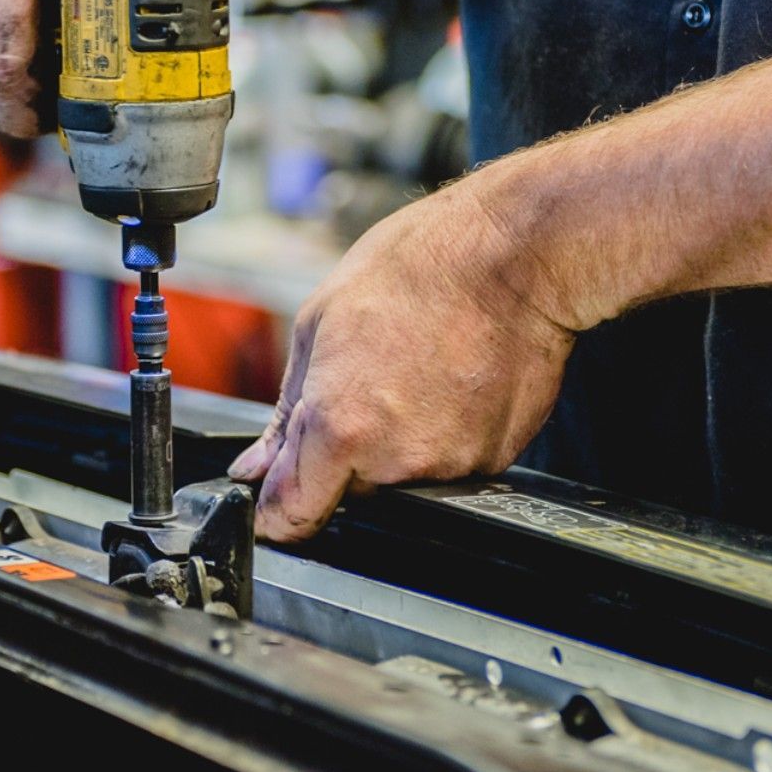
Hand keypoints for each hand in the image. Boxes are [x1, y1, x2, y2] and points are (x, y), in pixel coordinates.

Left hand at [230, 181, 574, 541]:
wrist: (513, 255)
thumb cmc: (416, 268)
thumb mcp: (318, 322)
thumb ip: (284, 412)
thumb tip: (258, 468)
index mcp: (340, 427)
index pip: (293, 516)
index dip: (275, 514)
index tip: (271, 502)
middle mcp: (395, 461)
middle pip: (348, 490)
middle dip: (341, 450)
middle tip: (362, 380)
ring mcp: (451, 466)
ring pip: (399, 476)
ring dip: (394, 440)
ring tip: (409, 369)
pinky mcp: (494, 460)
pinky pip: (448, 463)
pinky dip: (441, 432)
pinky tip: (445, 378)